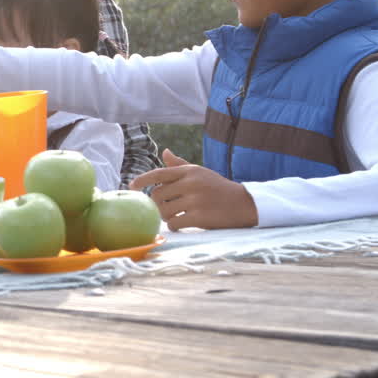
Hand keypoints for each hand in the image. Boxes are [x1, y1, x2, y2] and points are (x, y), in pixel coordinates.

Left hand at [129, 149, 258, 229]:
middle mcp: (191, 183)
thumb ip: (180, 165)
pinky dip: (174, 225)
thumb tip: (165, 152)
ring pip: (164, 211)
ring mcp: (195, 200)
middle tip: (166, 208)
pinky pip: (174, 223)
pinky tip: (181, 224)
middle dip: (158, 204)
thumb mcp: (201, 173)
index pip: (159, 173)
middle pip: (158, 195)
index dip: (142, 180)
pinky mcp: (200, 217)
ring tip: (176, 215)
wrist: (244, 204)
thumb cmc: (218, 188)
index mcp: (189, 171)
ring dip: (166, 216)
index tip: (132, 186)